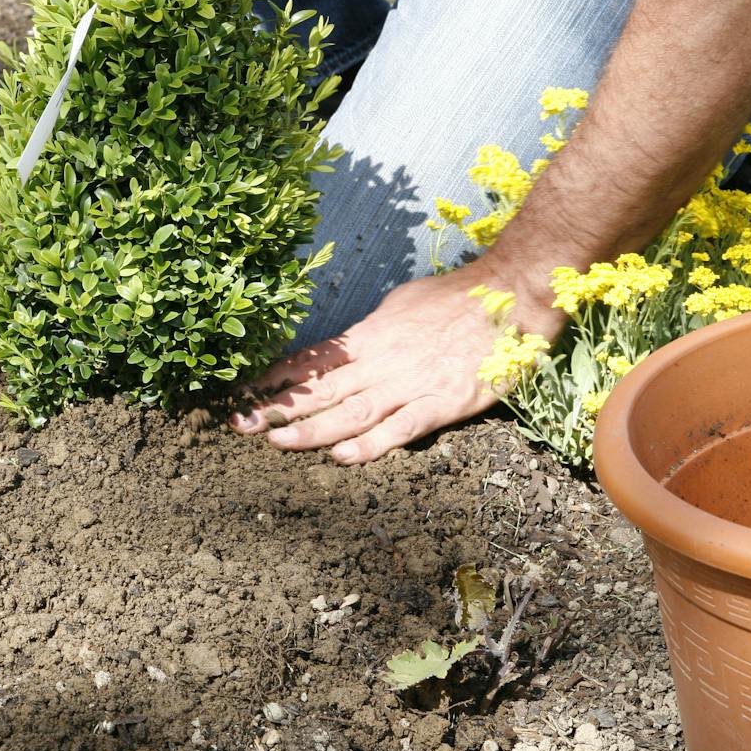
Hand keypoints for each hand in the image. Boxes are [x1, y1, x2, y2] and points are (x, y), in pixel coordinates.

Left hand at [229, 264, 562, 462]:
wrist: (512, 293)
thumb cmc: (459, 296)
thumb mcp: (402, 304)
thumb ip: (373, 330)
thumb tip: (347, 345)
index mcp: (370, 337)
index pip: (312, 361)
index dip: (274, 380)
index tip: (240, 394)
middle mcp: (382, 361)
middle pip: (321, 389)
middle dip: (277, 408)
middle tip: (238, 424)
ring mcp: (411, 383)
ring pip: (352, 411)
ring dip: (312, 429)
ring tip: (275, 441)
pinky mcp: (444, 402)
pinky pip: (403, 427)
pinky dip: (373, 443)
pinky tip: (344, 457)